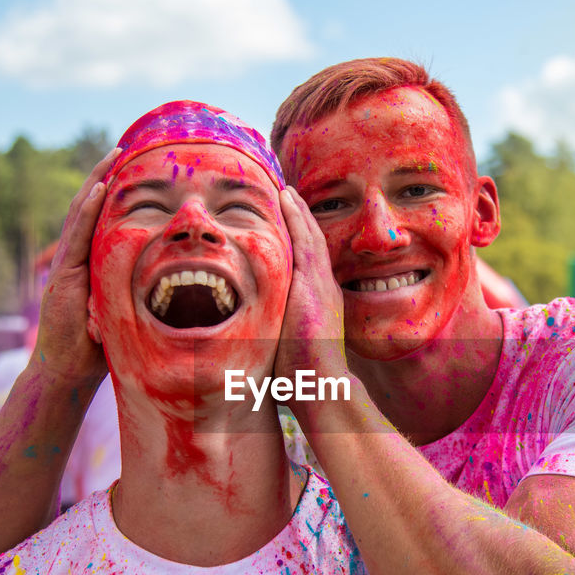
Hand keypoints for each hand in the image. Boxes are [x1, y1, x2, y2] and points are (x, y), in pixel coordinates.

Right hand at [33, 147, 118, 384]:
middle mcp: (75, 260)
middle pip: (89, 209)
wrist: (67, 375)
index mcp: (89, 266)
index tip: (133, 168)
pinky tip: (99, 189)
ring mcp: (66, 267)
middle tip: (123, 148)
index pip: (102, 221)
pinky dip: (86, 211)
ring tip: (113, 156)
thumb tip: (178, 285)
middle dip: (105, 177)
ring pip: (80, 215)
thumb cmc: (99, 350)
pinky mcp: (61, 277)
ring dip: (96, 183)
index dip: (115, 194)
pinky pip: (75, 236)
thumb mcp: (124, 311)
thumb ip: (138, 293)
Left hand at [274, 187, 348, 391]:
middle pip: (313, 243)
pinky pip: (305, 240)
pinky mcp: (313, 284)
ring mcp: (320, 284)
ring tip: (286, 189)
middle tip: (288, 194)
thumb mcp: (287, 345)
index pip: (309, 262)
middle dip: (301, 218)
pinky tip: (287, 198)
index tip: (288, 221)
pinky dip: (297, 217)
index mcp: (320, 302)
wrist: (319, 384)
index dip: (300, 238)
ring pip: (310, 236)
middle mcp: (324, 288)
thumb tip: (251, 335)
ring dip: (298, 210)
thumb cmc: (300, 377)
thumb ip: (276, 330)